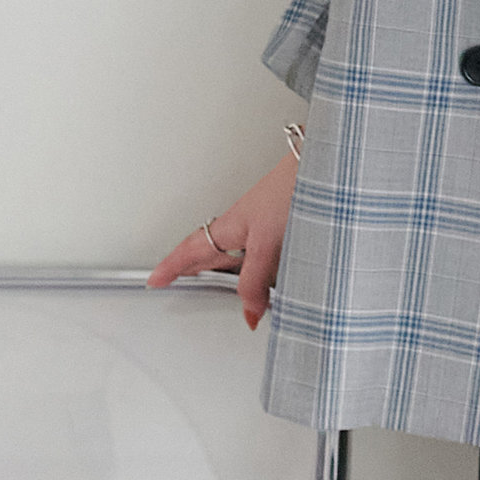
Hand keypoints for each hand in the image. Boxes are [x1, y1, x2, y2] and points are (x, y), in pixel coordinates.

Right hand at [147, 151, 299, 330]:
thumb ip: (255, 281)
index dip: (171, 267)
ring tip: (219, 284)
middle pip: (209, 250)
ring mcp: (263, 222)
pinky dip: (257, 265)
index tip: (155, 280)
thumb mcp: (266, 244)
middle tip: (174, 279)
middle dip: (191, 266)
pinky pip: (261, 250)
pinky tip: (271, 272)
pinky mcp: (284, 221)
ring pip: (236, 250)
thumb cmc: (292, 190)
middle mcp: (243, 225)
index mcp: (229, 228)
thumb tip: (249, 312)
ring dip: (225, 267)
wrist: (325, 167)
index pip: (191, 251)